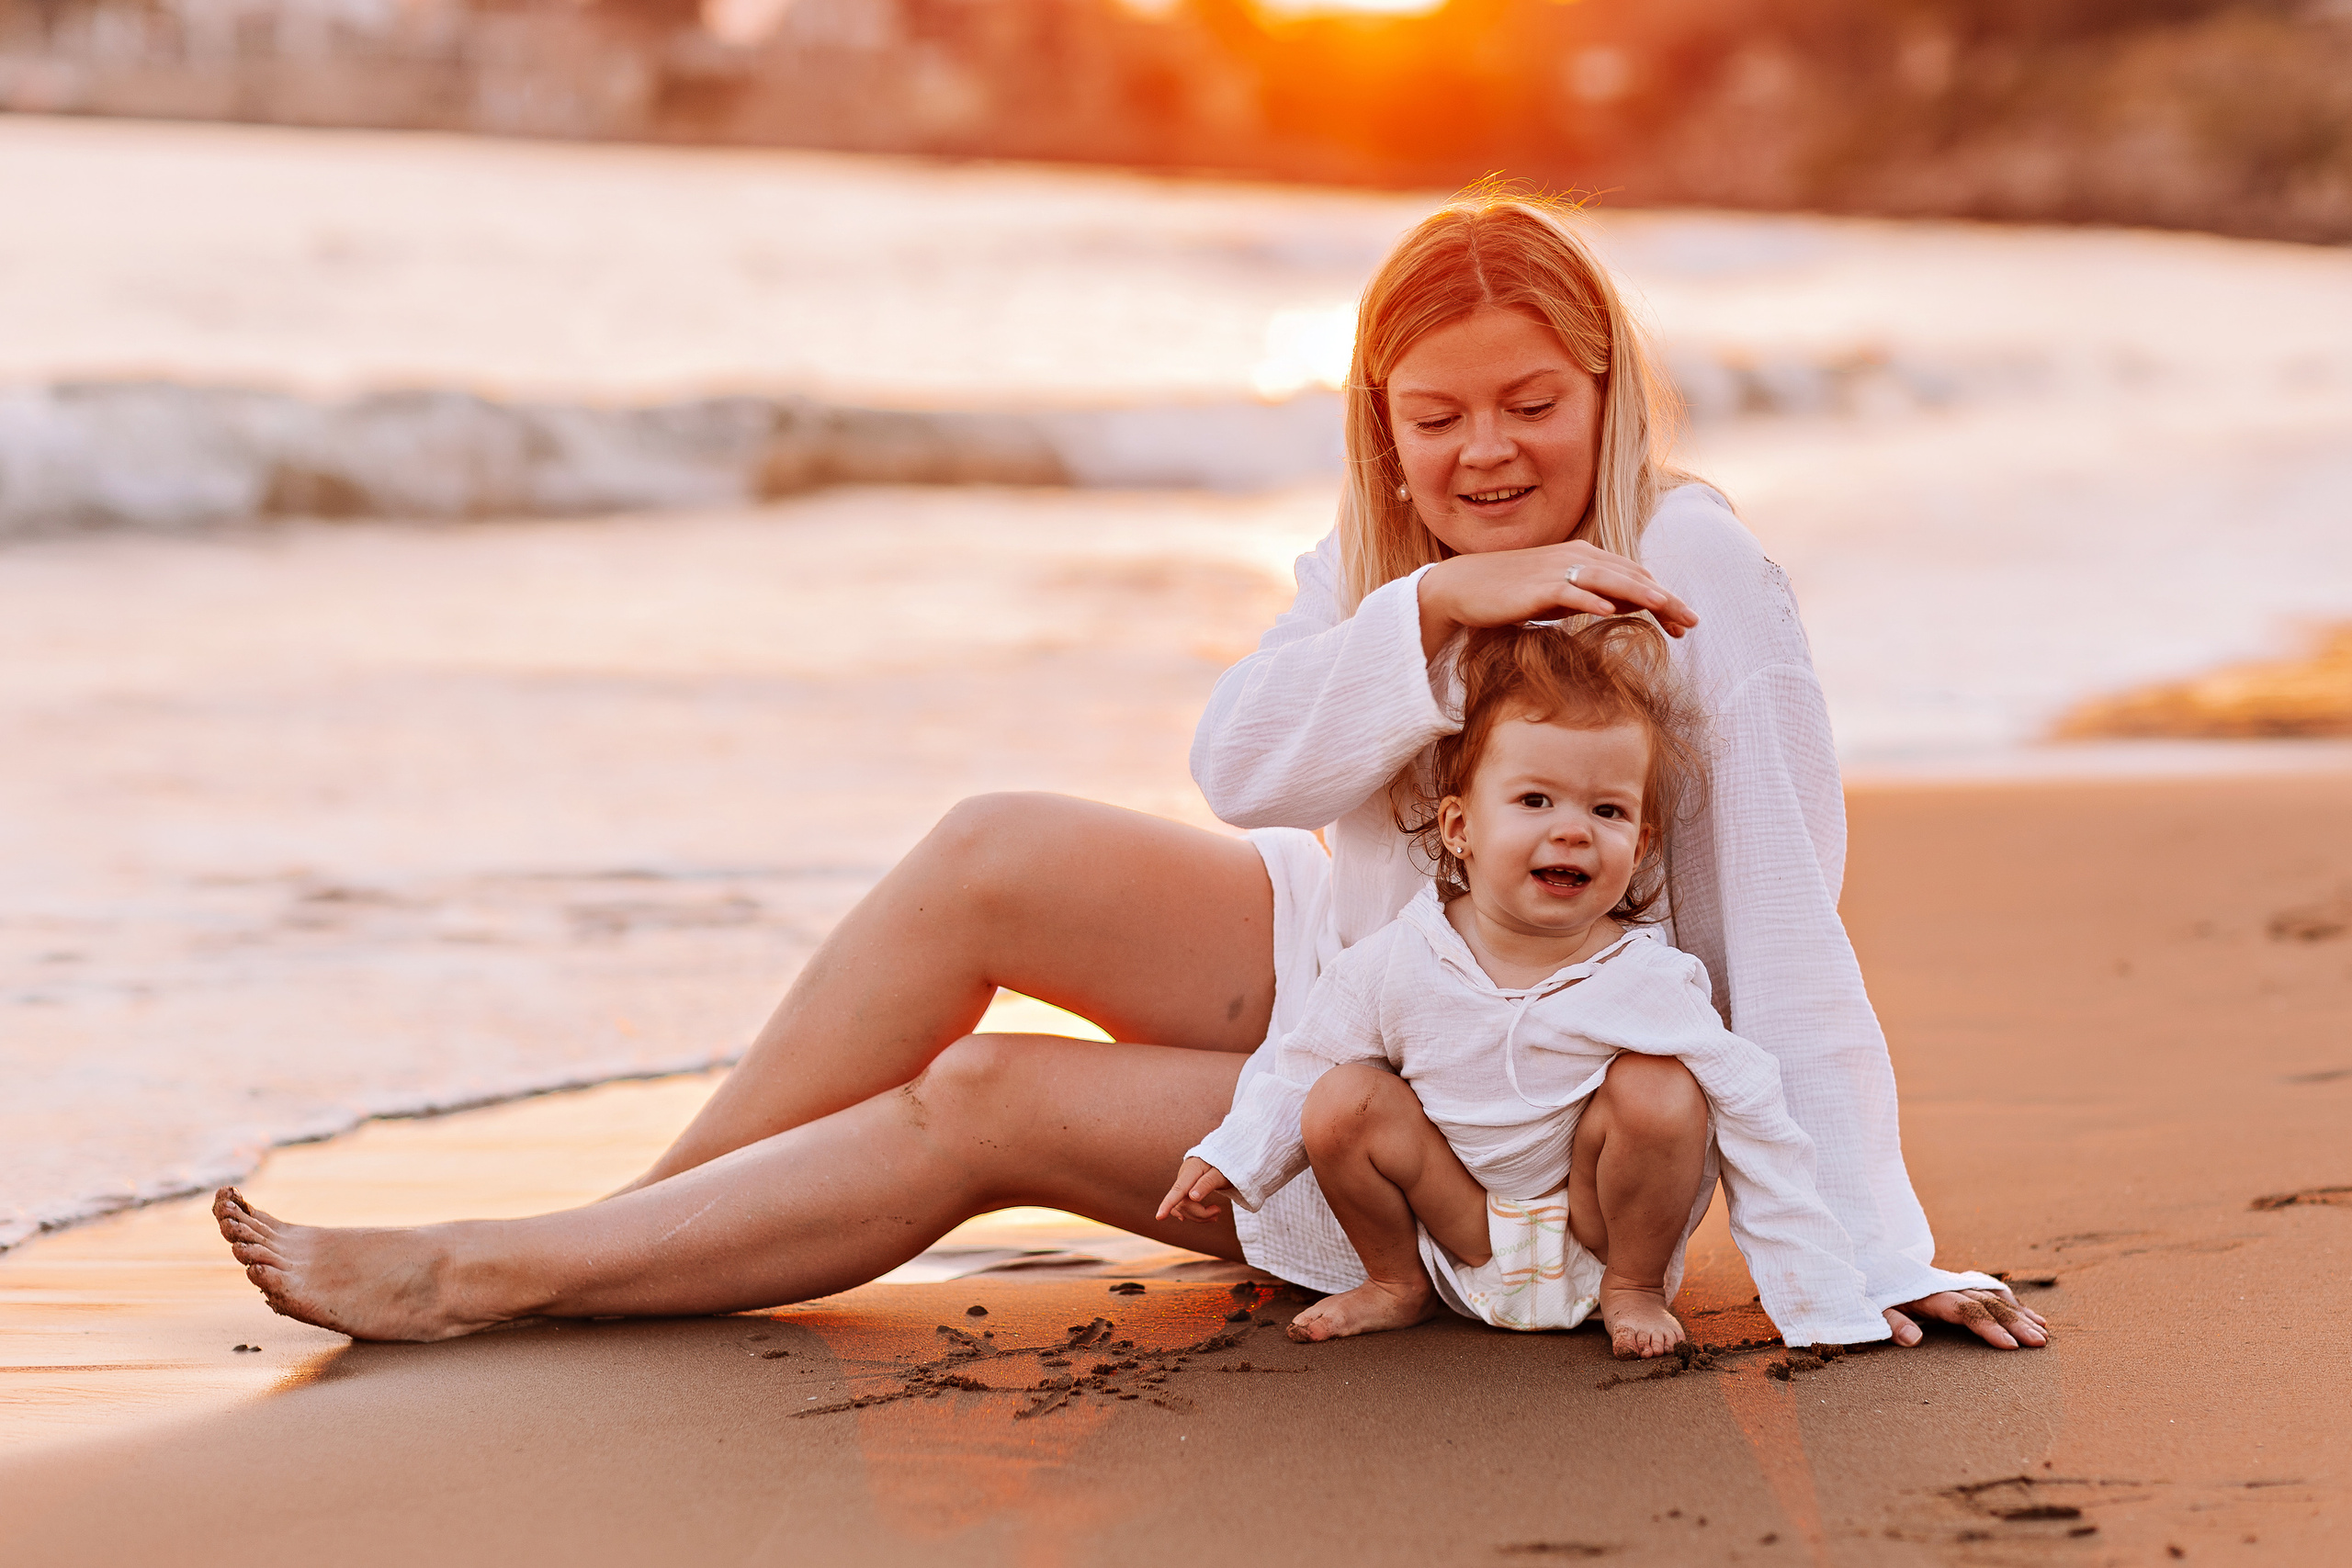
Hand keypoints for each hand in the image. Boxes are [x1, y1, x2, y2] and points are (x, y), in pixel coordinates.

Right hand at [1156, 1157, 1232, 1222]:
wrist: (1219, 1157)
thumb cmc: (1222, 1165)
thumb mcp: (1220, 1174)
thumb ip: (1206, 1184)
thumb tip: (1193, 1197)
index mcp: (1192, 1170)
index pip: (1178, 1189)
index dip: (1168, 1204)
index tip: (1159, 1217)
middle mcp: (1183, 1177)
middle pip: (1183, 1203)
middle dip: (1200, 1213)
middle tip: (1218, 1212)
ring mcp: (1182, 1184)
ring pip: (1183, 1207)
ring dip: (1200, 1215)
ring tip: (1216, 1213)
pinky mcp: (1184, 1190)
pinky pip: (1183, 1206)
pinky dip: (1193, 1214)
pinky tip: (1200, 1217)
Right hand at [1417, 541, 1698, 658]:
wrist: (1464, 587)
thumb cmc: (1511, 593)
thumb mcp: (1558, 596)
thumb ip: (1590, 596)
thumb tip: (1623, 605)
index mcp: (1585, 557)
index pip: (1634, 576)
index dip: (1664, 598)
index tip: (1684, 623)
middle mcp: (1576, 557)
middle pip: (1631, 577)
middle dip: (1665, 599)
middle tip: (1692, 622)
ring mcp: (1557, 570)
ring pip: (1608, 580)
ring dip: (1640, 593)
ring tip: (1666, 608)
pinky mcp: (1536, 587)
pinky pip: (1569, 591)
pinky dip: (1591, 599)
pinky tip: (1610, 610)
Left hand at [1883, 1288, 2048, 1349]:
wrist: (1876, 1267)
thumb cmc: (1875, 1294)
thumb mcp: (1874, 1309)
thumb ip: (1892, 1323)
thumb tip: (1912, 1339)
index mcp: (1928, 1293)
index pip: (1964, 1310)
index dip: (1987, 1327)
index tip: (2009, 1346)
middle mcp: (1948, 1286)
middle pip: (1986, 1303)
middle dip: (2014, 1323)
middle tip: (2039, 1343)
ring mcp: (1958, 1284)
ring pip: (1995, 1298)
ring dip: (2021, 1316)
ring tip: (2044, 1336)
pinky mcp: (1963, 1285)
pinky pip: (1994, 1293)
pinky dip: (2017, 1305)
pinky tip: (2037, 1319)